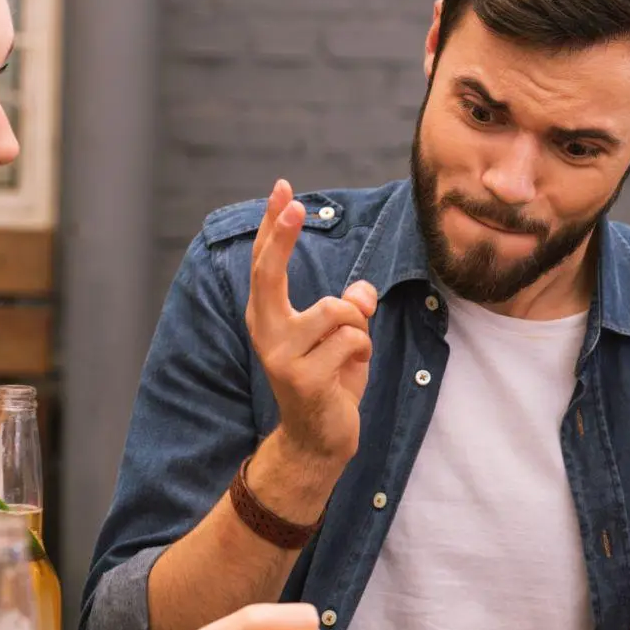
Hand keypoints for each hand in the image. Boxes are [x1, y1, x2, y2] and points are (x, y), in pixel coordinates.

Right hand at [245, 180, 377, 470]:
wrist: (320, 440)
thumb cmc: (329, 381)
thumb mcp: (340, 336)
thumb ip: (346, 308)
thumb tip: (361, 293)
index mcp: (268, 318)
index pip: (265, 264)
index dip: (273, 226)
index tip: (283, 189)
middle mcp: (265, 332)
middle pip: (269, 272)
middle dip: (281, 234)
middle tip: (294, 201)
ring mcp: (281, 356)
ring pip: (339, 311)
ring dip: (358, 329)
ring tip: (348, 355)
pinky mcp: (303, 377)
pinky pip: (353, 339)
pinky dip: (363, 351)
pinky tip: (349, 375)